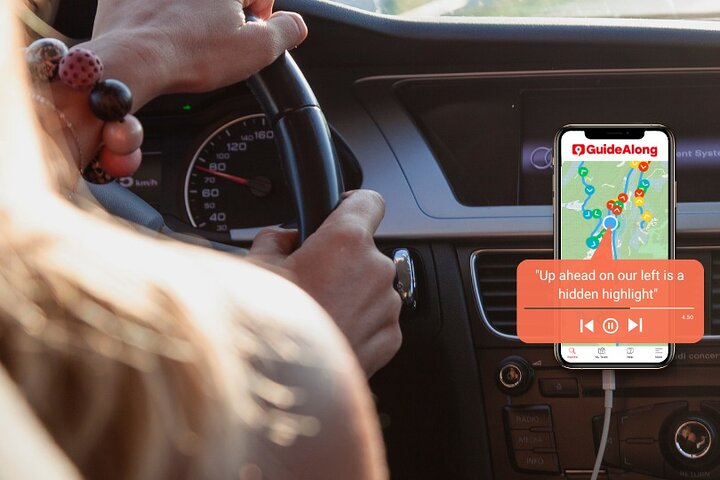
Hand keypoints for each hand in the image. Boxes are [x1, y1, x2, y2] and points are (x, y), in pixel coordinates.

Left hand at [89, 0, 307, 106]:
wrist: (133, 59)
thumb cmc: (191, 54)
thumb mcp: (258, 49)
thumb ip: (287, 32)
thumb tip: (297, 25)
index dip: (257, 16)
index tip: (245, 33)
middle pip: (222, 0)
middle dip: (223, 14)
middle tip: (214, 42)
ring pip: (189, 3)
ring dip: (192, 14)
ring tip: (186, 41)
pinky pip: (157, 4)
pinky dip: (161, 13)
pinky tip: (162, 34)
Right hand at [249, 190, 402, 376]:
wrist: (286, 386)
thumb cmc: (271, 328)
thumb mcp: (256, 269)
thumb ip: (274, 240)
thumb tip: (281, 238)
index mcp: (346, 241)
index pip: (368, 200)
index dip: (352, 204)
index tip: (341, 212)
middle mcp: (375, 269)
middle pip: (364, 250)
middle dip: (340, 260)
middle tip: (309, 279)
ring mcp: (386, 305)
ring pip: (371, 286)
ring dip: (350, 292)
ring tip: (316, 312)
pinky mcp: (390, 338)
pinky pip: (376, 318)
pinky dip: (358, 321)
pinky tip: (329, 332)